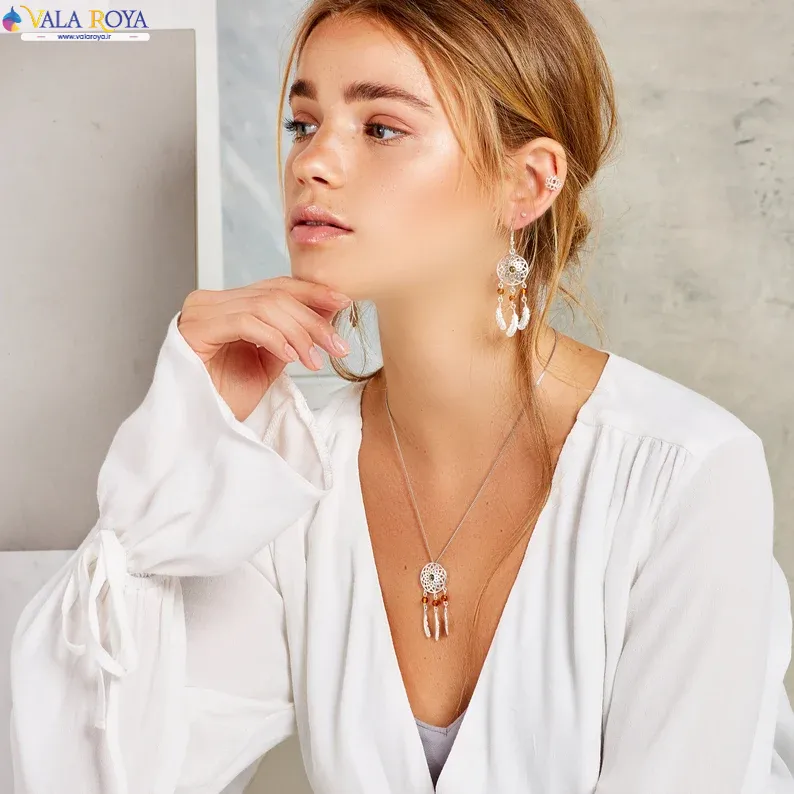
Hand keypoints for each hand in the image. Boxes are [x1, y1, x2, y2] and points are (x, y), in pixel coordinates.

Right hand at [176, 277, 352, 421]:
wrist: (203, 430)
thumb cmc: (229, 398)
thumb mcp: (271, 360)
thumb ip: (292, 333)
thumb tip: (328, 309)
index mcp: (228, 304)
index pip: (275, 286)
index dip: (312, 292)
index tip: (343, 303)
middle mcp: (211, 301)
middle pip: (274, 295)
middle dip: (312, 320)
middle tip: (338, 345)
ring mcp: (200, 312)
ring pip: (265, 306)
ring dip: (299, 333)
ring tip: (315, 360)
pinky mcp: (195, 329)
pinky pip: (245, 322)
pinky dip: (274, 337)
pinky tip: (291, 357)